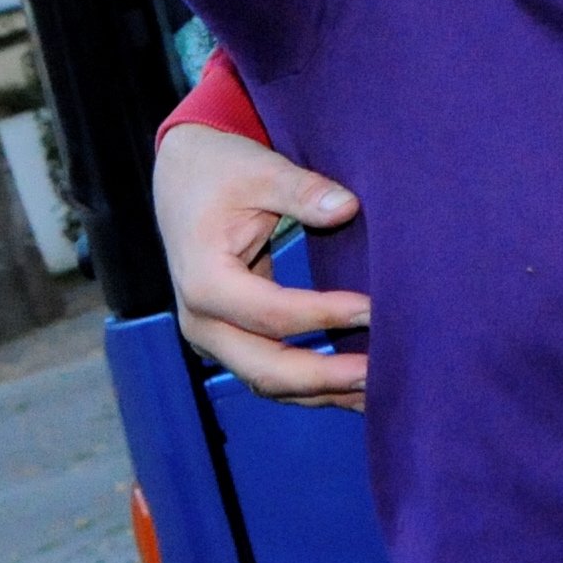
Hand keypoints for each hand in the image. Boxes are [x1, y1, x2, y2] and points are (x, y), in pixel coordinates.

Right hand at [157, 123, 372, 410]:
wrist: (182, 175)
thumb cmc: (220, 170)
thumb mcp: (260, 170)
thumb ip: (303, 190)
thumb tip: (347, 208)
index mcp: (204, 281)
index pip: (271, 313)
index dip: (323, 315)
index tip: (372, 309)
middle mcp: (201, 321)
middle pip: (265, 368)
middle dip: (323, 376)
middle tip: (380, 372)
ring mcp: (212, 336)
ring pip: (268, 382)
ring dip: (321, 391)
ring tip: (377, 393)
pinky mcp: (229, 338)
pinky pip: (270, 371)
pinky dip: (309, 384)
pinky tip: (352, 387)